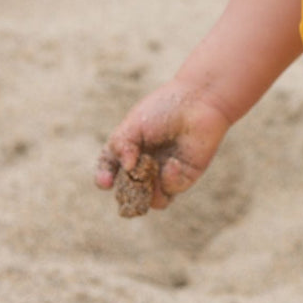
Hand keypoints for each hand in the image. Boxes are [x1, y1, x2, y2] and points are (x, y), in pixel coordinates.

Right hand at [94, 79, 231, 209]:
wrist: (199, 101)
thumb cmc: (164, 108)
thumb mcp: (134, 124)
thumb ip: (121, 146)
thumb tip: (127, 169)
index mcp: (129, 149)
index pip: (109, 169)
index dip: (104, 178)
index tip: (105, 182)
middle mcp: (144, 165)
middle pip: (128, 191)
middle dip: (126, 191)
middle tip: (130, 181)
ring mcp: (163, 173)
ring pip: (149, 200)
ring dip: (146, 193)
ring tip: (149, 176)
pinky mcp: (183, 178)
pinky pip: (170, 192)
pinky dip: (168, 181)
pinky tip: (173, 164)